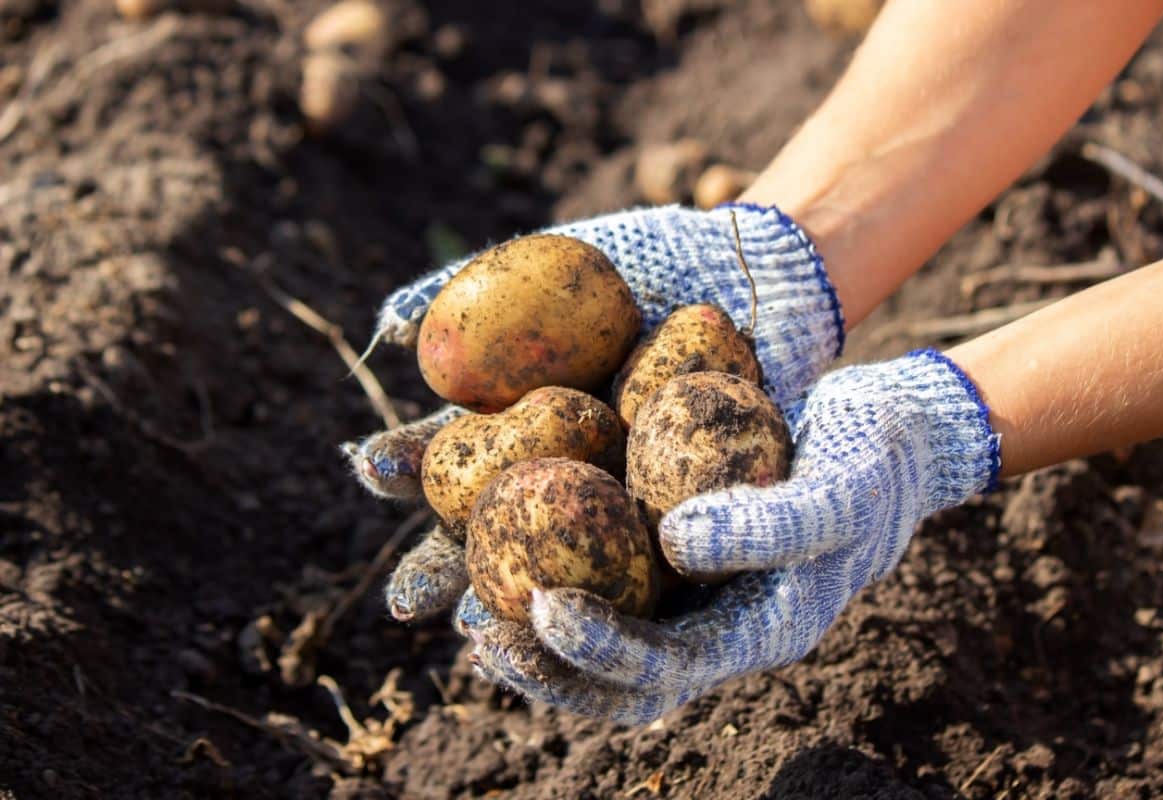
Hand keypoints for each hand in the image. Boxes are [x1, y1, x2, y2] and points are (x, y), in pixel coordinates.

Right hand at [355, 203, 845, 621]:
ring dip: (512, 602)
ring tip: (479, 629)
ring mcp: (615, 501)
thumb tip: (389, 326)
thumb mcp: (562, 259)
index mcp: (515, 418)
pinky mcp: (679, 523)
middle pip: (486, 530)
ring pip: (551, 565)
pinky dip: (606, 601)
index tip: (370, 469)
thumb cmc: (652, 260)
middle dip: (442, 568)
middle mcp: (556, 471)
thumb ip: (477, 286)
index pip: (445, 453)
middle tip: (410, 601)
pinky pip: (637, 569)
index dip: (405, 465)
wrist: (753, 270)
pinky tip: (581, 624)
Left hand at [461, 349, 999, 722]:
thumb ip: (770, 524)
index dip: (603, 650)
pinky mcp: (666, 545)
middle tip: (479, 629)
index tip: (542, 609)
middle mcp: (709, 624)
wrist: (887, 438)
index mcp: (753, 632)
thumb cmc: (873, 465)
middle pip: (615, 676)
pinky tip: (499, 536)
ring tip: (464, 603)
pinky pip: (602, 570)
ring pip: (598, 632)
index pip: (667, 668)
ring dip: (531, 630)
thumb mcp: (838, 490)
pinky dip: (552, 564)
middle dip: (546, 665)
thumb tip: (674, 543)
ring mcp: (686, 591)